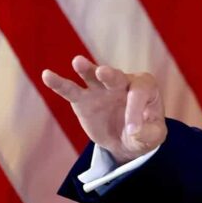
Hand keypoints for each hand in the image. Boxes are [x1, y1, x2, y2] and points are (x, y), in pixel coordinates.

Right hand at [41, 56, 166, 163]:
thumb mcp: (154, 137)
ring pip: (92, 76)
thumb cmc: (144, 133)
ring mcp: (101, 89)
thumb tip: (134, 130)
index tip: (133, 131)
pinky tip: (47, 75)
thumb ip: (148, 133)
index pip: (139, 93)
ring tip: (78, 62)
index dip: (135, 111)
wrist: (125, 141)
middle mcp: (123, 82)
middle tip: (104, 72)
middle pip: (117, 77)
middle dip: (110, 75)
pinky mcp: (83, 99)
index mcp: (145, 87)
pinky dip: (59, 83)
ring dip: (86, 69)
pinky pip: (70, 90)